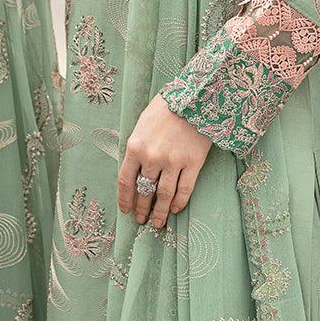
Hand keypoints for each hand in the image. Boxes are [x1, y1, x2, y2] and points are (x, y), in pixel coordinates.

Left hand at [116, 95, 212, 228]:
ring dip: (160, 212)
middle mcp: (152, 157)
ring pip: (164, 195)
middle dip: (141, 208)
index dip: (124, 198)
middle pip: (144, 190)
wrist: (195, 97)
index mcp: (135, 146)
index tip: (125, 210)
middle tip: (141, 220)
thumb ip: (137, 146)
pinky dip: (179, 203)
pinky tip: (176, 210)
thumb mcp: (142, 123)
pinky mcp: (193, 163)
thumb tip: (134, 168)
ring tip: (157, 223)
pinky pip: (184, 189)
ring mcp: (173, 161)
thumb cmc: (166, 107)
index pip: (125, 180)